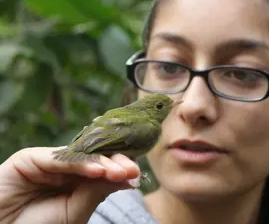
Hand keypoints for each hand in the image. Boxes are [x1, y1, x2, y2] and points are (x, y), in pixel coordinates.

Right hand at [0, 146, 139, 223]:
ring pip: (80, 156)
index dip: (120, 169)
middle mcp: (65, 167)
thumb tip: (128, 178)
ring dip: (104, 163)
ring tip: (123, 171)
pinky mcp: (31, 159)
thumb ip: (97, 192)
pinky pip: (60, 159)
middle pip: (95, 158)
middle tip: (134, 171)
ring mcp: (49, 162)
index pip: (103, 169)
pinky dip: (81, 164)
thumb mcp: (75, 212)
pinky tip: (99, 171)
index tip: (137, 176)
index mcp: (76, 180)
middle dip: (116, 163)